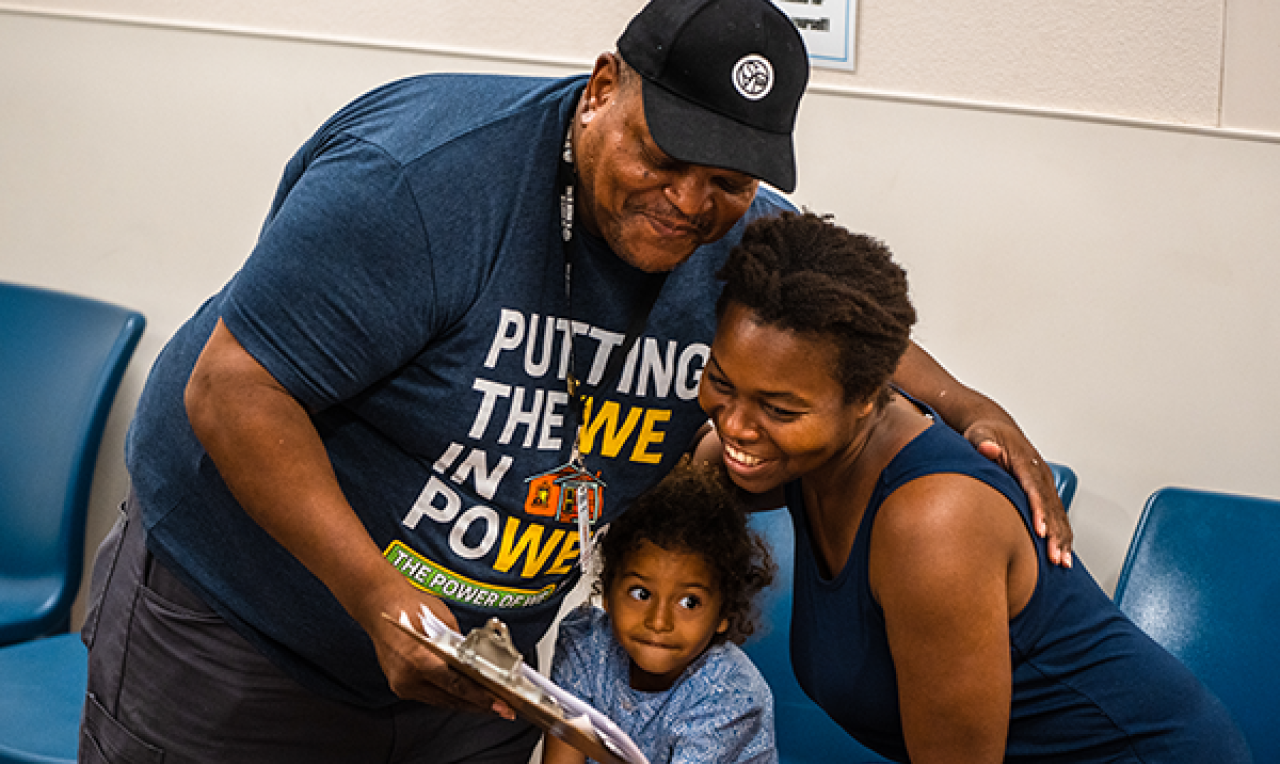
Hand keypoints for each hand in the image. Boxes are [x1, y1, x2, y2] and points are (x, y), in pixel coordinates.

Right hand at [360, 580, 515, 717]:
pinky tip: (464, 696)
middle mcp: (409, 678)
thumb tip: (481, 665)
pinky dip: (448, 696)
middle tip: (503, 709)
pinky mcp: (399, 686)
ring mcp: (402, 685)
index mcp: (421, 660)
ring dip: (465, 703)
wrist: (378, 603)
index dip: (482, 698)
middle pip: (451, 699)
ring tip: (489, 705)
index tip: (500, 705)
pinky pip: (430, 696)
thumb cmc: (410, 606)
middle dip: (479, 705)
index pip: (458, 686)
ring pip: (442, 701)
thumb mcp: (446, 622)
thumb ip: (461, 647)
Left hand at [965, 421, 1073, 566]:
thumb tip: (988, 448)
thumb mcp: (978, 434)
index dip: (1039, 511)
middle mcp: (1040, 474)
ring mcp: (1045, 483)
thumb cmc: (986, 434)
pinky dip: (1062, 534)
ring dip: (1062, 538)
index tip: (1041, 531)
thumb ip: (982, 442)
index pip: (1035, 489)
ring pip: (1058, 514)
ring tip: (1063, 561)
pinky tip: (1063, 554)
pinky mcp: (1044, 492)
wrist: (997, 429)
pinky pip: (1057, 515)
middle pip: (1052, 506)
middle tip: (1056, 556)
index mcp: (1026, 461)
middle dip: (1055, 533)